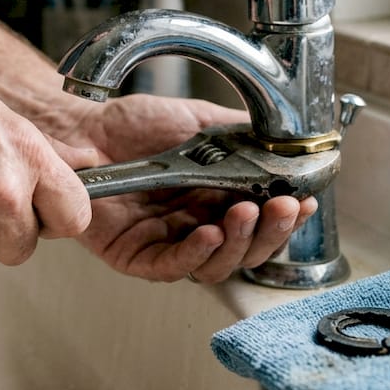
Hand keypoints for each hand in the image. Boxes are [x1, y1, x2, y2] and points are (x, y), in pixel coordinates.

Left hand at [49, 94, 317, 283]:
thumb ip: (244, 136)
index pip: (261, 223)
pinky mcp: (134, 256)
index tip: (304, 201)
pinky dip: (196, 255)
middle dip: (270, 233)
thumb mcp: (201, 122)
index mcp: (216, 199)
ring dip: (238, 243)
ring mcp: (166, 243)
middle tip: (282, 208)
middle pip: (245, 251)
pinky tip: (209, 234)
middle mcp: (196, 225)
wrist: (85, 123)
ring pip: (215, 265)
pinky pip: (171, 267)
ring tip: (245, 213)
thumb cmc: (133, 124)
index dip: (286, 219)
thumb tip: (288, 144)